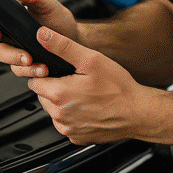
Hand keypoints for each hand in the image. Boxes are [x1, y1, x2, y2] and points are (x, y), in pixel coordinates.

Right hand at [0, 0, 80, 77]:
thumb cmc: (60, 20)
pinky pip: (26, 73)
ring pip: (12, 65)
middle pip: (1, 50)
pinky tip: (44, 69)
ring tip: (39, 65)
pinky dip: (34, 72)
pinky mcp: (31, 67)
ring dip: (25, 67)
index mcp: (13, 23)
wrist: (75, 38)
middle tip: (25, 55)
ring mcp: (22, 54)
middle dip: (10, 55)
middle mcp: (14, 40)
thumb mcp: (48, 4)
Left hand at [28, 27, 149, 145]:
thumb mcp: (91, 59)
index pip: (34, 81)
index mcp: (59, 94)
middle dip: (55, 87)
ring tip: (85, 94)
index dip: (46, 74)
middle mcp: (60, 115)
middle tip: (77, 81)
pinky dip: (73, 116)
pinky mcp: (76, 138)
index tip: (61, 72)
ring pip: (53, 111)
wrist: (138, 113)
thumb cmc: (118, 87)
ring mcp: (68, 129)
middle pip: (43, 96)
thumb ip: (62, 46)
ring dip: (63, 102)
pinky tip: (89, 107)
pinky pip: (66, 124)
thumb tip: (42, 34)